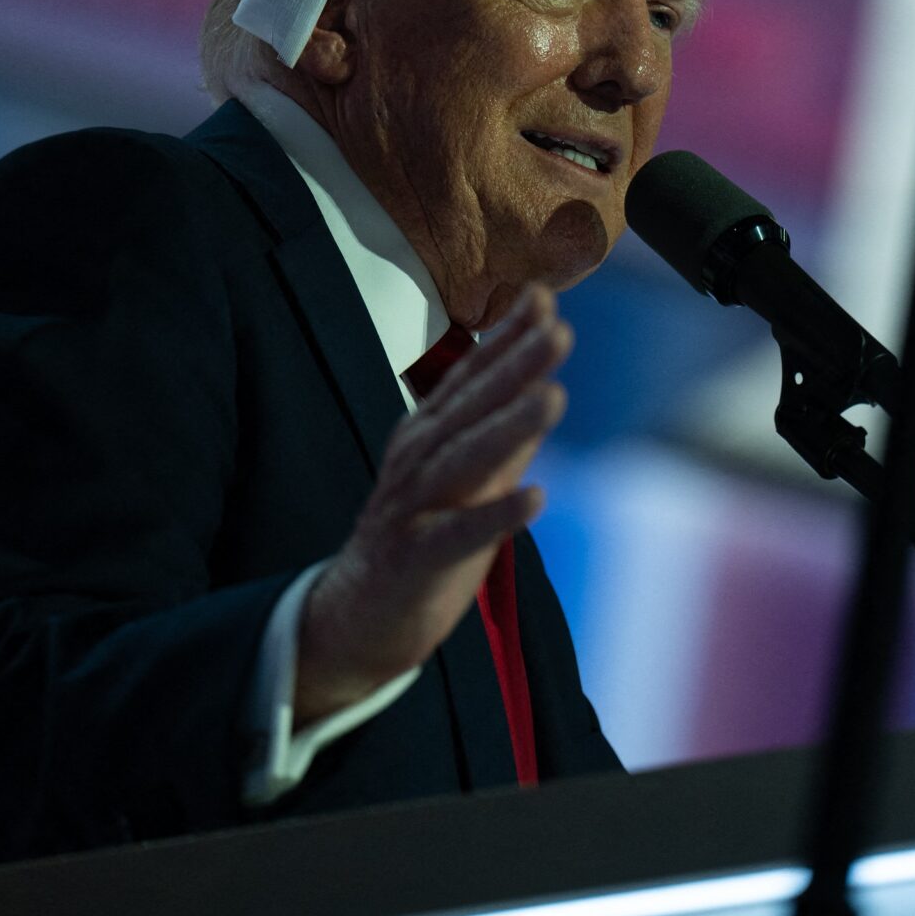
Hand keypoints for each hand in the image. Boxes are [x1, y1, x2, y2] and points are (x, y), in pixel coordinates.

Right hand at [293, 284, 569, 722]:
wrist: (356, 618)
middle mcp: (417, 461)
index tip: (544, 297)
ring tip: (555, 397)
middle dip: (514, 366)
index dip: (505, 338)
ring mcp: (412, 508)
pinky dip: (495, 515)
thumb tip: (546, 384)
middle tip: (559, 331)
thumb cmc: (421, 539)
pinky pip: (457, 535)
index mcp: (427, 435)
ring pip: (463, 460)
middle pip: (470, 408)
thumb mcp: (464, 480)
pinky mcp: (414, 558)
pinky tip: (535, 497)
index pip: (470, 377)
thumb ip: (502, 437)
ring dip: (509, 427)